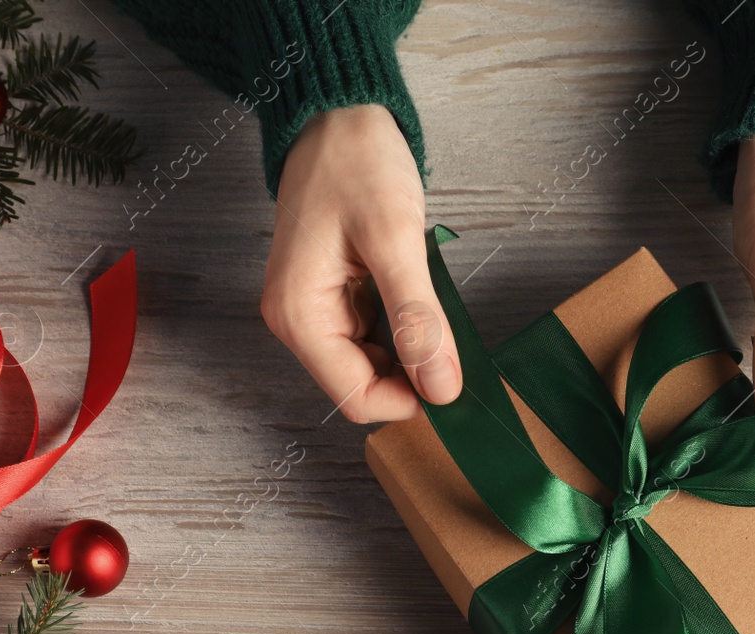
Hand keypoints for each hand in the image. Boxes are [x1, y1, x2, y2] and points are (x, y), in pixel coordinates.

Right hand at [262, 105, 459, 422]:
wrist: (337, 114)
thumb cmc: (356, 162)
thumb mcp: (395, 239)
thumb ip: (418, 320)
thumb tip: (441, 389)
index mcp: (299, 316)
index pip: (357, 397)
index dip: (410, 400)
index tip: (456, 380)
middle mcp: (298, 321)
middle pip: (363, 385)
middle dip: (412, 376)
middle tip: (456, 342)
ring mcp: (314, 309)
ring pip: (373, 363)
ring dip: (410, 351)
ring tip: (437, 309)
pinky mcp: (333, 296)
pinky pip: (374, 334)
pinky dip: (404, 328)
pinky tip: (420, 297)